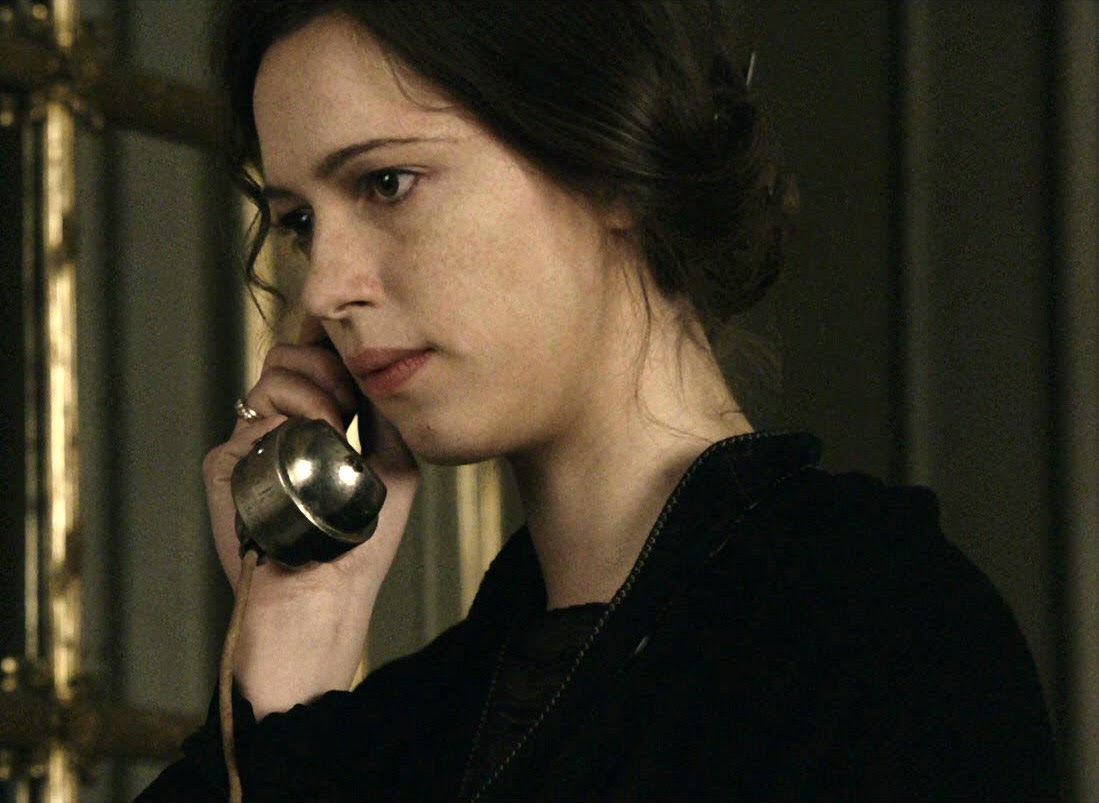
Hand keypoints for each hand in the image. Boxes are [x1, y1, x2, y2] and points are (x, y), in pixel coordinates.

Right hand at [202, 317, 419, 714]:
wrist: (323, 597)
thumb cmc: (361, 542)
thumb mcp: (392, 465)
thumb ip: (384, 415)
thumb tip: (382, 365)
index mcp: (313, 425)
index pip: (313, 362)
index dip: (334, 351)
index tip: (360, 373)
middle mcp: (276, 429)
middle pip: (287, 355)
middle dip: (325, 364)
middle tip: (349, 403)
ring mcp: (248, 445)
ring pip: (271, 377)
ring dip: (312, 390)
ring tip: (335, 427)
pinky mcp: (226, 465)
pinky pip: (252, 417)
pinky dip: (286, 422)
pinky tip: (308, 447)